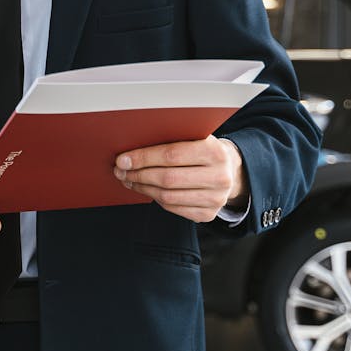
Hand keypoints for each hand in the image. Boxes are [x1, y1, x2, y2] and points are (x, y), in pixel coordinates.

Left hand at [114, 135, 247, 222]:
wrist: (229, 170)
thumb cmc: (202, 149)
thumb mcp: (193, 136)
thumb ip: (169, 138)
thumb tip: (131, 148)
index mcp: (214, 151)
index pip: (171, 155)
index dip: (143, 158)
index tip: (122, 159)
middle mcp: (219, 177)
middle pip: (168, 179)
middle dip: (138, 175)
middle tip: (120, 171)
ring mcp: (215, 198)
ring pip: (168, 196)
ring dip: (142, 188)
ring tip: (128, 179)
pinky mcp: (208, 214)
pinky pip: (173, 208)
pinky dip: (154, 198)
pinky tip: (144, 189)